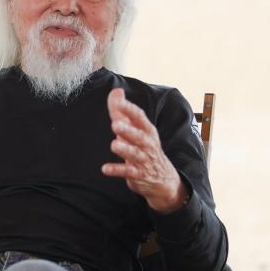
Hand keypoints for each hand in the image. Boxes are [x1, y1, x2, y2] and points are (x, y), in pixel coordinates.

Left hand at [101, 88, 186, 212]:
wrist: (163, 179)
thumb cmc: (145, 148)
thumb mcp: (136, 129)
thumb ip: (122, 111)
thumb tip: (116, 91)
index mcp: (147, 130)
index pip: (139, 117)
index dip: (129, 109)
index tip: (118, 101)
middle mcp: (147, 144)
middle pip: (139, 136)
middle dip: (128, 130)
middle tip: (115, 124)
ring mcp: (144, 159)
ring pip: (135, 154)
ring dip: (125, 149)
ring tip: (114, 145)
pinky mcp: (139, 174)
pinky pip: (128, 172)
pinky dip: (117, 170)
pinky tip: (105, 168)